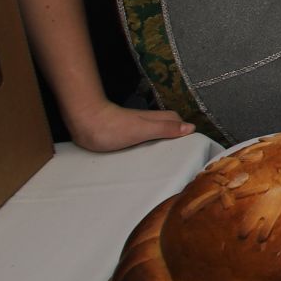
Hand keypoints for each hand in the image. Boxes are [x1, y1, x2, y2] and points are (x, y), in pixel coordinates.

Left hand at [65, 99, 193, 151]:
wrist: (85, 123)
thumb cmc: (114, 127)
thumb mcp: (143, 130)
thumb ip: (166, 128)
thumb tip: (192, 127)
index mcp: (157, 120)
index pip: (180, 124)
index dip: (187, 133)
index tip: (194, 148)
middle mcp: (149, 122)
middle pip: (169, 128)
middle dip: (177, 139)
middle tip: (182, 157)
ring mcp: (136, 129)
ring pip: (155, 135)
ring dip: (161, 145)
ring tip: (166, 161)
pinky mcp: (124, 136)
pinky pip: (141, 142)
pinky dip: (146, 149)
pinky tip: (144, 159)